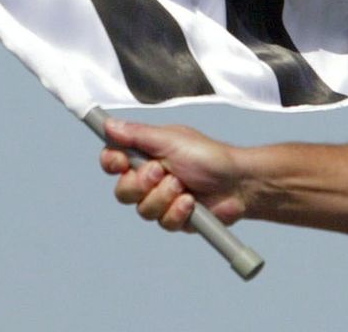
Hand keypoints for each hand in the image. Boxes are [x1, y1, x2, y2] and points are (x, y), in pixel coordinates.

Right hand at [100, 119, 247, 231]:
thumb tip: (109, 125)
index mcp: (145, 155)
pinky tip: (191, 202)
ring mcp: (161, 200)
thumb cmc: (208, 156)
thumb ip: (138, 135)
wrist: (238, 183)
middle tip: (161, 171)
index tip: (121, 162)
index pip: (113, 160)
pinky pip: (163, 223)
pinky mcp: (174, 219)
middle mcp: (149, 179)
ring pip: (143, 210)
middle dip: (142, 184)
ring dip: (163, 197)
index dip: (112, 163)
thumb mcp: (171, 140)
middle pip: (123, 192)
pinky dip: (177, 212)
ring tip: (183, 185)